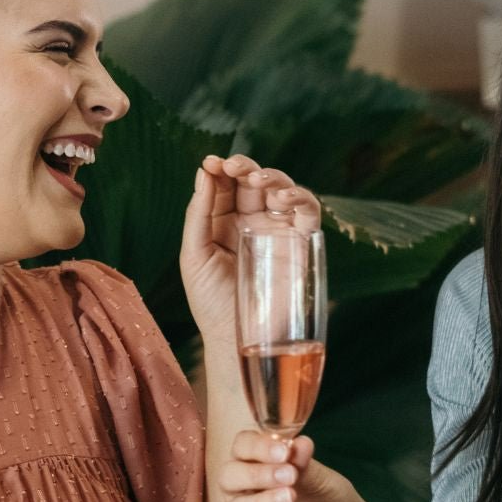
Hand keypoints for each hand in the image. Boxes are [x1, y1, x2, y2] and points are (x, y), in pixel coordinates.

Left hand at [180, 153, 321, 342]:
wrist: (237, 338)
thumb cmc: (211, 301)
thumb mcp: (194, 255)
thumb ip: (198, 214)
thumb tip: (204, 172)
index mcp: (224, 223)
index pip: (225, 185)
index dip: (220, 169)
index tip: (211, 162)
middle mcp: (252, 222)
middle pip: (254, 181)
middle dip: (244, 166)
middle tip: (232, 165)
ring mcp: (278, 230)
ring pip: (281, 189)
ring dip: (271, 176)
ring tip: (255, 178)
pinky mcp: (301, 242)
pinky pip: (307, 211)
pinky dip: (299, 197)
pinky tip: (282, 198)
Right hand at [221, 431, 374, 501]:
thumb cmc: (326, 498)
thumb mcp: (321, 478)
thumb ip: (304, 464)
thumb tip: (300, 443)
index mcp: (256, 461)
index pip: (242, 446)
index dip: (258, 446)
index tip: (284, 451)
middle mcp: (243, 487)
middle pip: (229, 476)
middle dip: (257, 474)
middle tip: (289, 475)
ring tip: (290, 498)